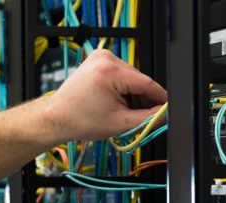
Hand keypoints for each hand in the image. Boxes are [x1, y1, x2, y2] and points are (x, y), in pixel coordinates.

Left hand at [41, 49, 167, 142]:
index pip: (147, 83)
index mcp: (111, 71)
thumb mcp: (121, 123)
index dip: (160, 98)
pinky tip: (117, 102)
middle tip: (142, 117)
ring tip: (123, 111)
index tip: (167, 108)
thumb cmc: (80, 120)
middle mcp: (106, 59)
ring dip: (132, 94)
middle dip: (143, 99)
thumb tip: (165, 113)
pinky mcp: (97, 60)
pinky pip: (120, 74)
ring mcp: (100, 57)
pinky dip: (123, 88)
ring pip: (131, 77)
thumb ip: (148, 118)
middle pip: (139, 80)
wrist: (57, 118)